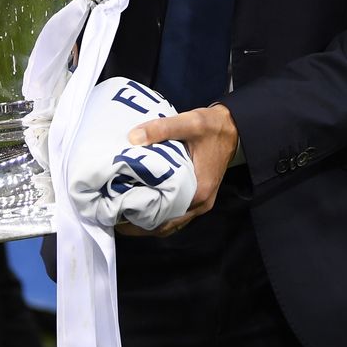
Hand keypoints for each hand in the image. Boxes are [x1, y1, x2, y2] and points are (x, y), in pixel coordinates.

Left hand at [115, 103, 238, 237]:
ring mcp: (200, 203)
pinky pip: (175, 212)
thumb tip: (132, 137)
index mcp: (197, 192)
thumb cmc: (212, 127)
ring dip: (149, 219)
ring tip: (124, 210)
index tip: (116, 213)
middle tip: (113, 213)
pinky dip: (159, 212)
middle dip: (139, 223)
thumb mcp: (189, 122)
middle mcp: (199, 204)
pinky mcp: (198, 196)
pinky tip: (144, 201)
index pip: (163, 217)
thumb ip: (161, 128)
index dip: (138, 219)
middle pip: (164, 224)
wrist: (233, 128)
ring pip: (169, 221)